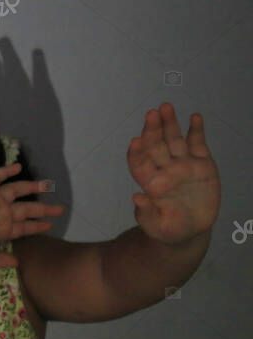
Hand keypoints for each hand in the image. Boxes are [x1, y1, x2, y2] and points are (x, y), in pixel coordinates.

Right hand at [0, 162, 64, 267]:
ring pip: (18, 190)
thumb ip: (0, 259)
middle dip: (44, 210)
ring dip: (33, 187)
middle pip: (28, 210)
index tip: (49, 226)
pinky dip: (6, 170)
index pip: (23, 227)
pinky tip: (17, 165)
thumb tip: (17, 263)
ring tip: (48, 185)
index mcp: (1, 229)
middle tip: (60, 209)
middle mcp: (1, 213)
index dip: (36, 226)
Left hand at [128, 103, 220, 244]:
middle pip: (156, 146)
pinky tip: (195, 117)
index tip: (135, 142)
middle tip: (151, 113)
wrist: (190, 231)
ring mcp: (182, 165)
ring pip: (174, 140)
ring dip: (170, 123)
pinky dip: (196, 131)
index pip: (139, 164)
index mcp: (150, 183)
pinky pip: (198, 144)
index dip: (136, 153)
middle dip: (152, 130)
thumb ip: (146, 213)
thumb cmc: (167, 229)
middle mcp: (164, 170)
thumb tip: (137, 198)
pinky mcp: (202, 164)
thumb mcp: (156, 226)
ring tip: (166, 107)